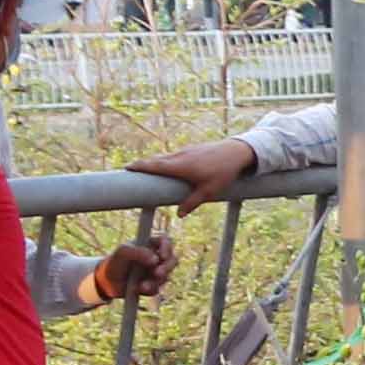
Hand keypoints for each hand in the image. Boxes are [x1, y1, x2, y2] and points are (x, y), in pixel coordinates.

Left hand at [87, 232, 178, 304]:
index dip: (168, 247)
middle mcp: (156, 257)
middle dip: (167, 267)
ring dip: (156, 281)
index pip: (166, 241)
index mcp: (150, 245)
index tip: (163, 256)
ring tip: (142, 286)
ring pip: (167, 276)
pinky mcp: (153, 285)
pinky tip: (138, 289)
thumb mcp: (122, 252)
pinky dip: (150, 289)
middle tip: (157, 273)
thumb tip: (155, 259)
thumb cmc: (114, 262)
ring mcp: (155, 272)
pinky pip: (158, 288)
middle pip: (172, 259)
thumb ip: (138, 252)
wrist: (106, 282)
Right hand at [127, 143, 250, 201]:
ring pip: (165, 157)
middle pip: (156, 161)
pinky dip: (166, 161)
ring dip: (155, 163)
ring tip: (146, 171)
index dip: (139, 166)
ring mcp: (186, 151)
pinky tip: (168, 168)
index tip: (126, 168)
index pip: (154, 166)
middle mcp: (179, 156)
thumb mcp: (208, 191)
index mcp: (180, 166)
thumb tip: (179, 215)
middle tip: (130, 171)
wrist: (238, 152)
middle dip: (143, 165)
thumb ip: (192, 203)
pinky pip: (174, 156)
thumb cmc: (223, 172)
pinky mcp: (192, 150)